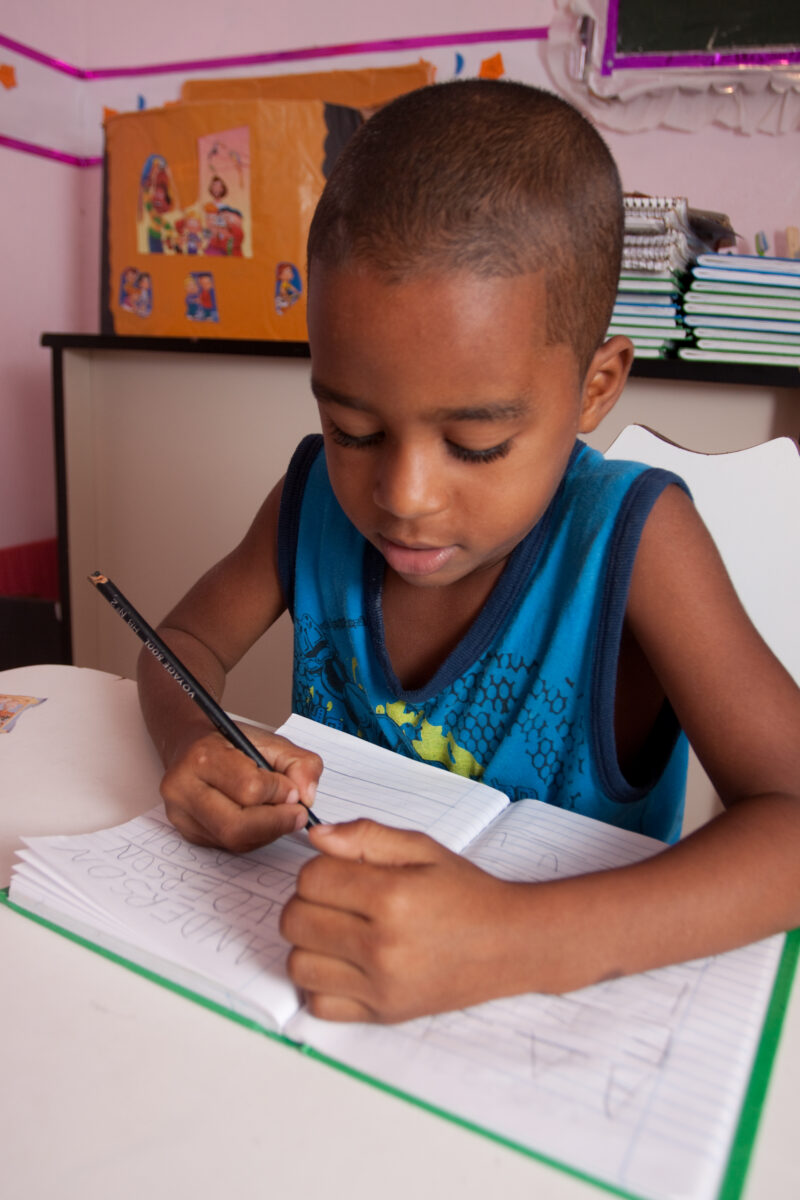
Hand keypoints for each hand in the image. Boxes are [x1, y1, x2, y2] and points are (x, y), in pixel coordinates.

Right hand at [160, 726, 322, 851]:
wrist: (189, 745)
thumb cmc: (230, 743)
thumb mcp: (269, 740)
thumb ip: (299, 762)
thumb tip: (307, 796)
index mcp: (202, 756)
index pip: (248, 788)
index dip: (279, 792)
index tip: (294, 790)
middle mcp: (184, 788)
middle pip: (236, 825)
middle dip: (276, 822)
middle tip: (298, 813)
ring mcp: (182, 815)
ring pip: (234, 840)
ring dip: (268, 832)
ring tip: (280, 813)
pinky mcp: (188, 833)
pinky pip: (229, 846)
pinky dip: (254, 836)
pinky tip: (259, 819)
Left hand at [280, 819, 524, 1022]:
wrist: (510, 944)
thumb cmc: (466, 893)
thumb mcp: (423, 849)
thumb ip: (366, 836)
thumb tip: (316, 836)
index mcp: (393, 897)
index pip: (311, 879)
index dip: (318, 868)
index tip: (340, 872)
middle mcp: (383, 947)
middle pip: (295, 921)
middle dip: (307, 902)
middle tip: (336, 900)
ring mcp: (381, 987)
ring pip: (297, 964)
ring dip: (308, 943)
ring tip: (338, 931)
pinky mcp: (382, 1014)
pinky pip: (316, 1003)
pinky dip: (320, 983)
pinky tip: (344, 964)